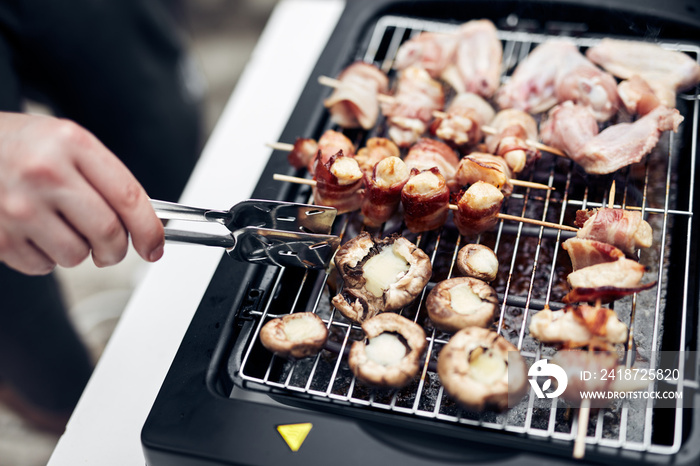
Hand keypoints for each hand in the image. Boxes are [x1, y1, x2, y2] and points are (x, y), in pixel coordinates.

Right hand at [0, 112, 164, 274]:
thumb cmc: (21, 146)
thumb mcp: (68, 142)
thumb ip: (107, 178)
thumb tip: (145, 224)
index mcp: (72, 143)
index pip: (128, 197)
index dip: (149, 230)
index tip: (154, 246)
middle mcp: (45, 172)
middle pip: (107, 233)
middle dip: (116, 249)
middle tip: (110, 248)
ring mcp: (19, 206)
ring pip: (77, 255)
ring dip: (78, 251)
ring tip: (59, 227)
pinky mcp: (0, 236)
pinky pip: (43, 266)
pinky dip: (46, 258)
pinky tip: (34, 232)